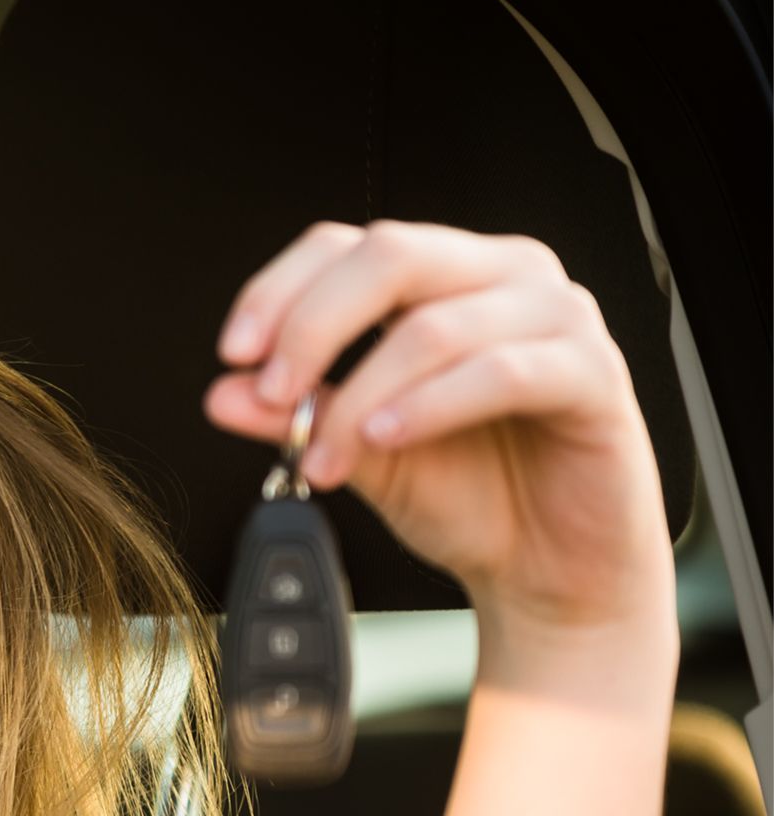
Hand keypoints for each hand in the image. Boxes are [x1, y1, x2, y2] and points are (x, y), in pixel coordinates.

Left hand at [202, 221, 674, 674]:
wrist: (549, 570)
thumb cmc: (471, 495)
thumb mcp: (359, 452)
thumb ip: (296, 415)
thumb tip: (219, 393)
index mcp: (445, 277)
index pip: (345, 245)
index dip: (279, 290)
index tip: (233, 355)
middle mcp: (503, 276)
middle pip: (389, 256)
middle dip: (312, 328)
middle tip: (271, 397)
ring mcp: (558, 317)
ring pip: (435, 325)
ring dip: (362, 395)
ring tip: (322, 456)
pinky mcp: (596, 373)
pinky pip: (504, 371)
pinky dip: (430, 405)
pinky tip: (387, 439)